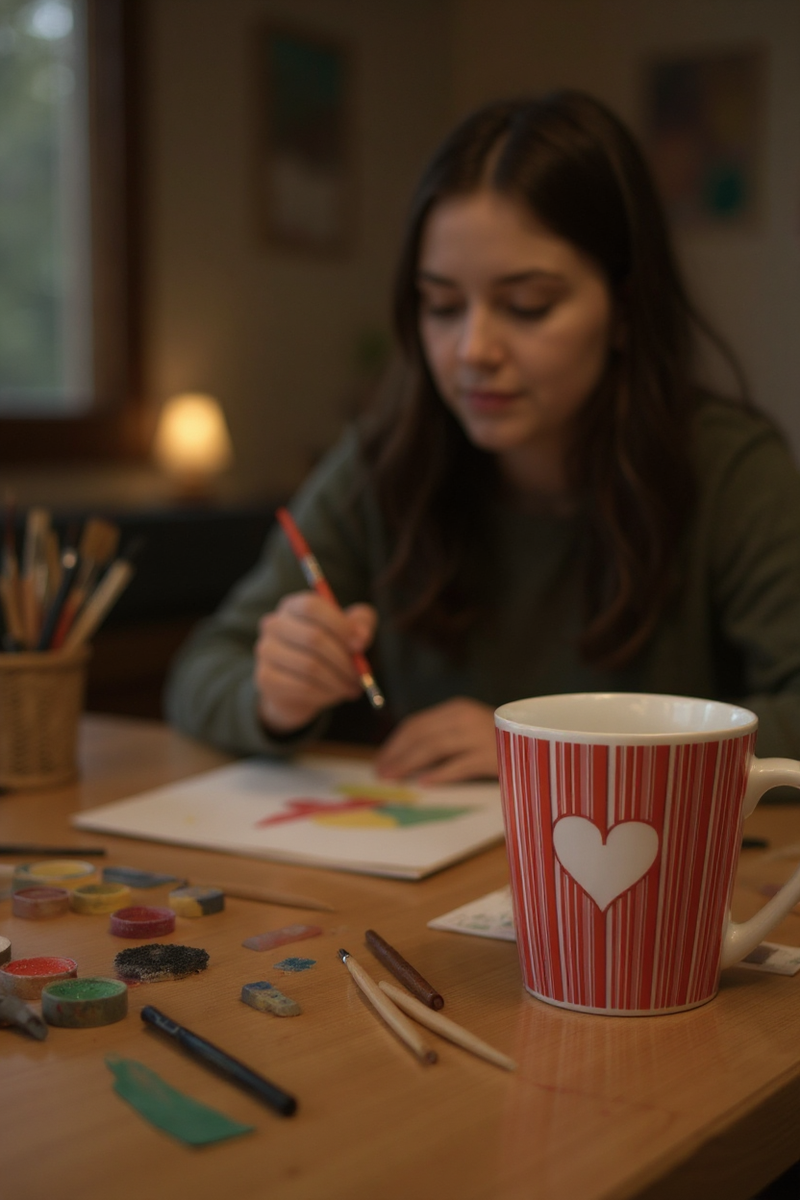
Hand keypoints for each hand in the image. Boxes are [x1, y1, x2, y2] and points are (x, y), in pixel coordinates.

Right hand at [254, 592, 376, 734]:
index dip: (340, 625)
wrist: (299, 688)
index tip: (361, 644)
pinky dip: (326, 694)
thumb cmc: (328, 651)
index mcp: (294, 606)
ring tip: (351, 687)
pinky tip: (334, 695)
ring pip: (310, 666)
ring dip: (338, 681)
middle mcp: (274, 624)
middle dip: (343, 659)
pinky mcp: (265, 678)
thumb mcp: (349, 632)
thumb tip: (360, 637)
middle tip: (360, 674)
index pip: (312, 607)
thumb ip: (360, 625)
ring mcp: (266, 651)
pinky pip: (302, 688)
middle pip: (313, 638)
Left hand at [375, 697, 497, 783]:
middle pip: (420, 734)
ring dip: (409, 764)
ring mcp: (479, 734)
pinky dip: (440, 774)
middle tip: (381, 772)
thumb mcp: (467, 730)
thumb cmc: (498, 740)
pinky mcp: (492, 754)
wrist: (540, 740)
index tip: (382, 759)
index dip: (395, 742)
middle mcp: (465, 717)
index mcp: (456, 708)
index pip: (416, 724)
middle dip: (397, 754)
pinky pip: (460, 765)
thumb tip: (405, 760)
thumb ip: (442, 738)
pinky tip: (425, 783)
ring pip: (434, 748)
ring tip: (394, 778)